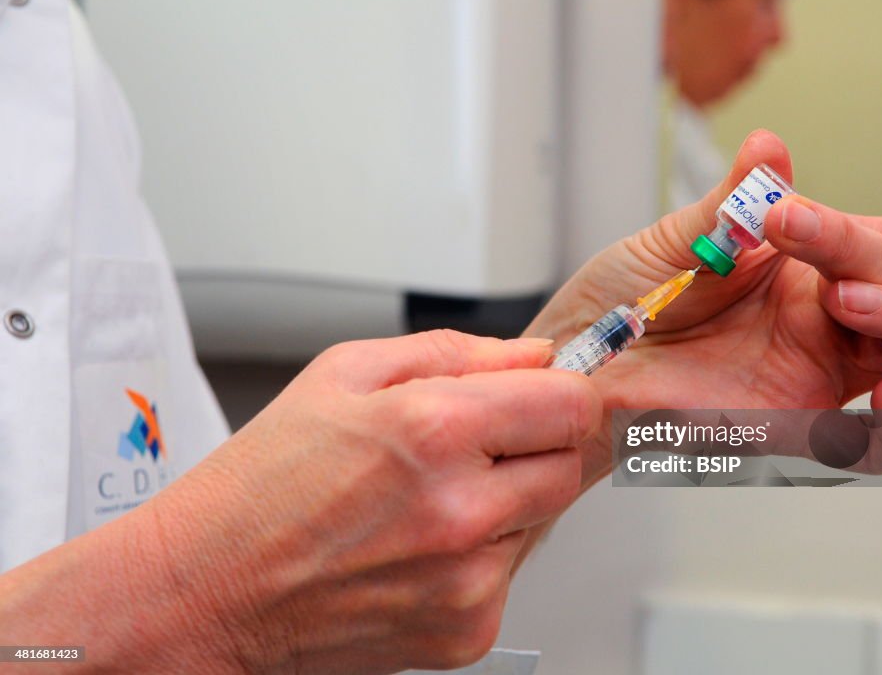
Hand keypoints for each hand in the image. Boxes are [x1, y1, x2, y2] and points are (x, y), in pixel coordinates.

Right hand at [0, 331, 600, 673]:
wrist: (206, 592)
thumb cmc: (261, 484)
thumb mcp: (343, 374)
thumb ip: (456, 352)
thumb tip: (535, 356)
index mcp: (435, 429)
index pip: (573, 403)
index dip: (565, 390)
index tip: (549, 393)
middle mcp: (463, 510)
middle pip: (571, 463)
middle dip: (538, 444)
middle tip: (477, 445)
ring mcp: (469, 579)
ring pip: (543, 518)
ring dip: (508, 500)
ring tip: (429, 498)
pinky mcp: (468, 629)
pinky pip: (510, 572)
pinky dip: (480, 554)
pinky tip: (418, 545)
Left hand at [527, 129, 881, 482]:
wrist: (574, 370)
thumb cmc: (618, 304)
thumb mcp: (668, 242)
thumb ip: (725, 207)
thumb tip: (770, 152)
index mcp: (799, 261)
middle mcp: (818, 313)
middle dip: (866, 250)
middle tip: (799, 230)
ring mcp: (813, 368)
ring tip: (847, 300)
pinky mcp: (794, 422)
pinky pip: (873, 439)